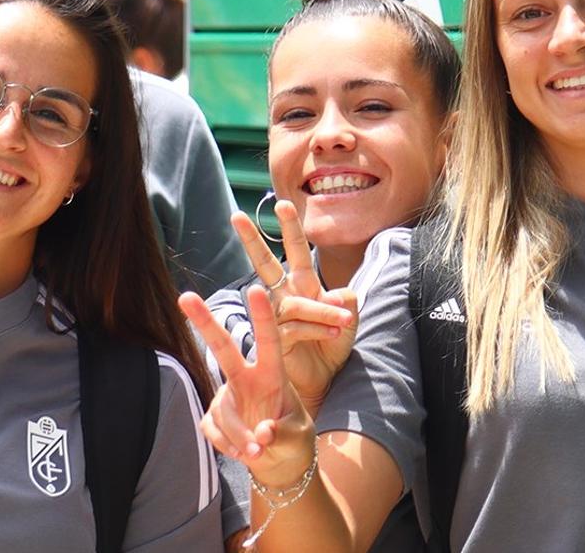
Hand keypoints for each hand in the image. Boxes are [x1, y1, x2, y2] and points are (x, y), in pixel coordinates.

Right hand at [179, 286, 315, 486]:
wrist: (278, 462)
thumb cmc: (293, 438)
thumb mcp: (298, 436)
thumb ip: (282, 433)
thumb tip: (262, 433)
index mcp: (273, 374)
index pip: (269, 341)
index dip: (263, 316)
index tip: (256, 289)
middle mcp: (247, 378)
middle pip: (223, 347)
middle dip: (204, 322)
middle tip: (184, 296)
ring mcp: (227, 395)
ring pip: (224, 412)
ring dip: (239, 436)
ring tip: (259, 453)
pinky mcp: (214, 416)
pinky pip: (213, 430)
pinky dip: (229, 446)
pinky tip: (243, 453)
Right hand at [231, 201, 356, 413]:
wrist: (324, 381)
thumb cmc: (332, 347)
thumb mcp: (348, 320)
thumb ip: (347, 302)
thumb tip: (340, 294)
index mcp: (303, 285)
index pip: (297, 252)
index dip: (290, 228)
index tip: (282, 203)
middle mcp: (286, 296)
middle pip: (266, 263)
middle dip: (252, 240)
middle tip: (236, 216)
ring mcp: (278, 317)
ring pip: (295, 303)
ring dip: (322, 311)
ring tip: (344, 322)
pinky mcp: (276, 339)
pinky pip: (296, 328)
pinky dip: (319, 329)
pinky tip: (335, 335)